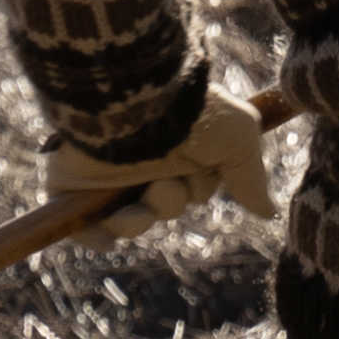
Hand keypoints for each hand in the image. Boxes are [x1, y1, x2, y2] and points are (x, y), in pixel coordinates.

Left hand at [43, 85, 277, 234]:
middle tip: (165, 181)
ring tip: (136, 202)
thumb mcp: (239, 139)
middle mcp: (143, 162)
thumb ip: (250, 177)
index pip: (191, 191)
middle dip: (169, 202)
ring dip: (139, 219)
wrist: (132, 101)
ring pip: (129, 223)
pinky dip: (96, 236)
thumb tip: (266, 211)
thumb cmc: (191, 114)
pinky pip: (82, 229)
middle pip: (164, 208)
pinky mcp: (71, 185)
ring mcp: (107, 174)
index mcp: (178, 151)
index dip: (197, 190)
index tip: (198, 173)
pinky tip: (106, 228)